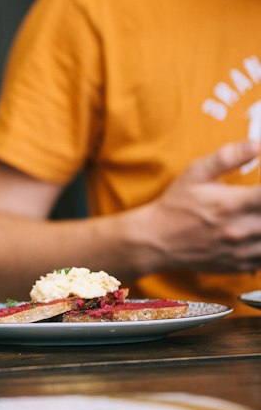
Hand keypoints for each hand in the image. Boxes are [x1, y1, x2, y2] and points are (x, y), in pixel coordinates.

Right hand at [143, 140, 260, 272]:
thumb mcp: (196, 173)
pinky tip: (255, 231)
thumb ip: (228, 157)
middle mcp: (240, 230)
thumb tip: (257, 144)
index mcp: (232, 204)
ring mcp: (242, 251)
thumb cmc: (177, 204)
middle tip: (258, 200)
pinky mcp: (241, 265)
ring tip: (257, 215)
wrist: (157, 240)